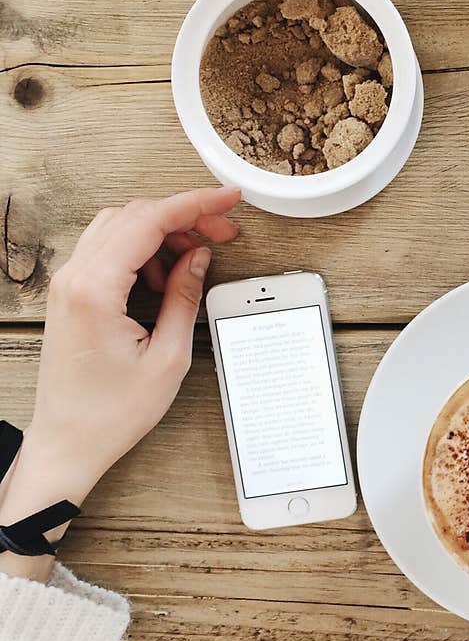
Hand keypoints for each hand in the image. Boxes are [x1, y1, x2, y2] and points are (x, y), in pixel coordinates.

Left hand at [0, 187, 240, 580]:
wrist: (68, 442)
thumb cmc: (110, 412)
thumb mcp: (168, 358)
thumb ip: (185, 298)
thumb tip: (199, 258)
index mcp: (96, 290)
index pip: (149, 222)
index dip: (195, 204)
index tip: (228, 198)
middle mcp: (75, 278)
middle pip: (133, 216)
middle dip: (183, 217)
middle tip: (223, 233)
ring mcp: (68, 285)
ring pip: (119, 227)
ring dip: (162, 233)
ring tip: (195, 259)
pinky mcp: (71, 295)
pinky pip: (108, 251)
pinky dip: (142, 251)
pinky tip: (165, 278)